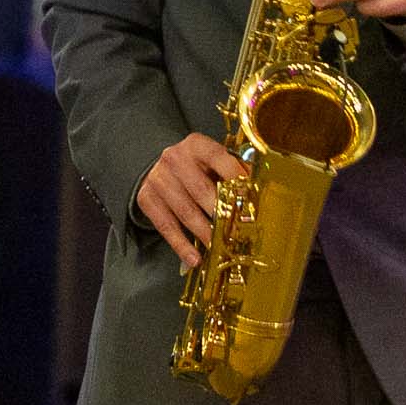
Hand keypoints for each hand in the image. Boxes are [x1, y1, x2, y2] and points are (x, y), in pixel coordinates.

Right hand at [136, 132, 245, 271]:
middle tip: (238, 231)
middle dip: (222, 213)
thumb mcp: (213, 160)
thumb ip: (234, 171)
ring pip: (185, 211)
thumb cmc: (195, 167)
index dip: (235, 177)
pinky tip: (194, 259)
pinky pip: (166, 226)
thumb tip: (258, 190)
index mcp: (196, 145)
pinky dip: (181, 245)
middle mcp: (174, 159)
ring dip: (204, 233)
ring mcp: (158, 179)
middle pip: (201, 190)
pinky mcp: (147, 199)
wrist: (155, 165)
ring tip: (220, 249)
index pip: (219, 158)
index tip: (250, 198)